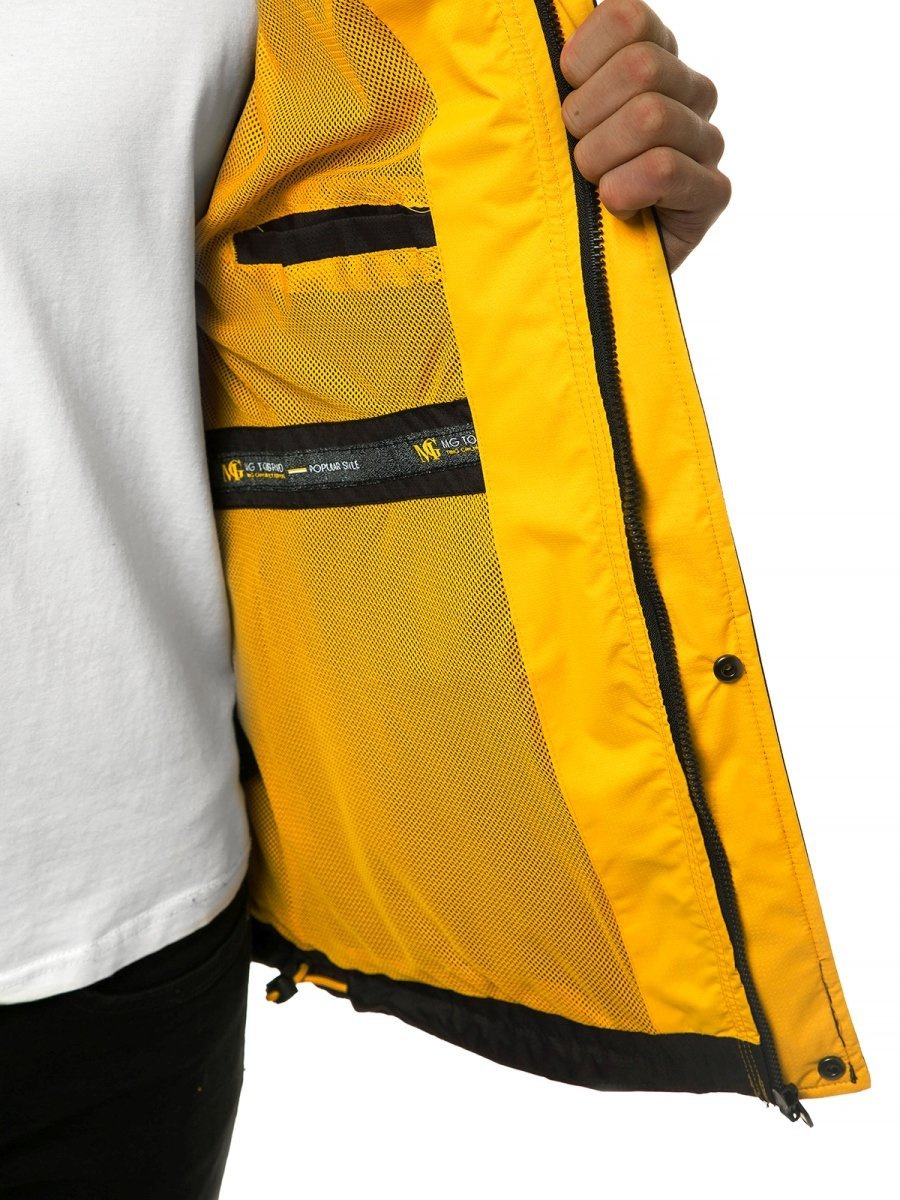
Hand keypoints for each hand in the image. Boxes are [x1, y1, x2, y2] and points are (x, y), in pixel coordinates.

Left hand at [559, 0, 729, 270]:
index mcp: (651, 58)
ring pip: (651, 117)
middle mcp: (687, 93)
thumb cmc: (553, 190)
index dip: (582, 57)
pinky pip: (665, 169)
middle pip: (640, 66)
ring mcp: (705, 142)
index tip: (563, 94)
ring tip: (591, 186)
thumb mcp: (541, 123)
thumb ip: (550, 72)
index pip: (627, 18)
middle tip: (574, 154)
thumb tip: (529, 21)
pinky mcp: (713, 191)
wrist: (572, 271)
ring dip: (600, 158)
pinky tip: (616, 207)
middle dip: (587, 117)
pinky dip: (625, 189)